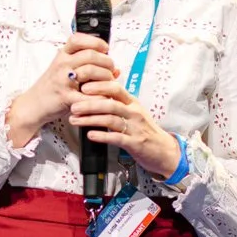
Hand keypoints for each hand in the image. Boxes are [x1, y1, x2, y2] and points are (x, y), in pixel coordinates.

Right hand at [5, 32, 117, 146]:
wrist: (33, 105)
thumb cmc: (52, 87)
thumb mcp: (66, 72)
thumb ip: (89, 67)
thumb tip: (117, 69)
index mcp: (62, 56)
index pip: (78, 39)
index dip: (95, 41)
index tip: (105, 49)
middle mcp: (62, 65)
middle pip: (90, 55)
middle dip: (107, 62)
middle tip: (111, 69)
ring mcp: (63, 80)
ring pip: (91, 71)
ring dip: (106, 77)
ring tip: (108, 83)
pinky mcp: (65, 97)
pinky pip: (88, 95)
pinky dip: (100, 97)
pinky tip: (103, 98)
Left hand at [68, 76, 182, 179]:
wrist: (164, 150)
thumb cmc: (144, 130)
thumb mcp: (134, 111)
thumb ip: (118, 101)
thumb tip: (98, 89)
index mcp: (132, 102)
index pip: (115, 87)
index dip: (98, 85)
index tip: (82, 87)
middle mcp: (134, 112)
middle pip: (110, 103)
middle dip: (89, 104)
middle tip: (73, 105)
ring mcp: (135, 128)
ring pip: (111, 119)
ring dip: (90, 119)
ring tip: (75, 120)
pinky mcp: (134, 143)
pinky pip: (116, 138)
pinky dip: (102, 136)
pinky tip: (90, 135)